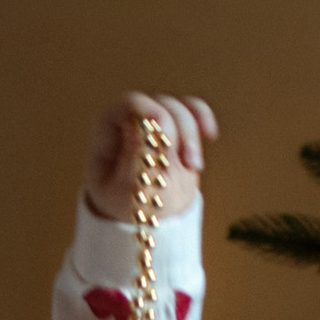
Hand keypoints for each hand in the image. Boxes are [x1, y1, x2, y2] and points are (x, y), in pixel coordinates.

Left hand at [84, 93, 215, 223]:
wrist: (141, 215)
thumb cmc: (124, 203)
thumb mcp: (123, 191)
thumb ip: (134, 161)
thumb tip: (147, 130)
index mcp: (110, 127)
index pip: (131, 104)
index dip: (151, 114)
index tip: (166, 133)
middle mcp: (133, 117)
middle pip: (161, 105)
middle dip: (178, 131)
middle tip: (186, 163)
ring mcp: (156, 121)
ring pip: (181, 109)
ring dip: (192, 135)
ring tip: (194, 167)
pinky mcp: (177, 128)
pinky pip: (193, 111)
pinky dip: (203, 119)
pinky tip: (210, 134)